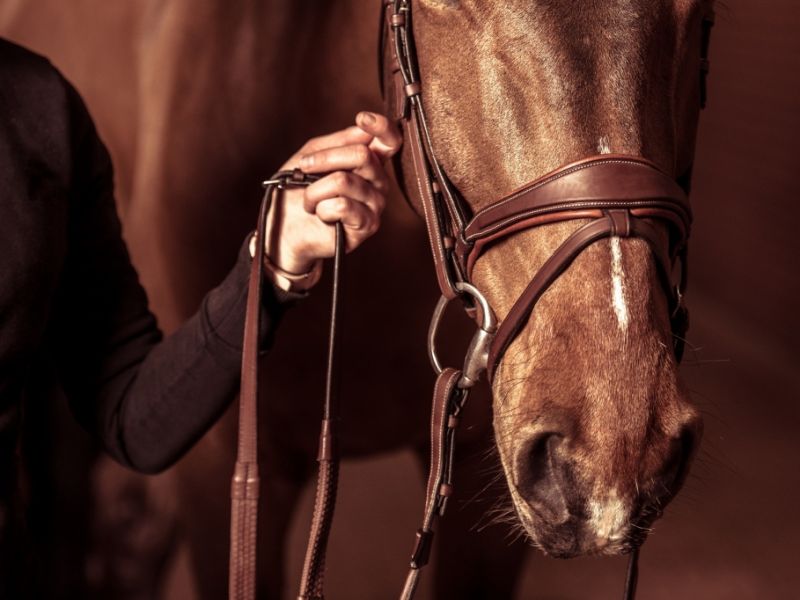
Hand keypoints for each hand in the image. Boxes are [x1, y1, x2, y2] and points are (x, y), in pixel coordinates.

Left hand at [264, 111, 401, 282]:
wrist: (286, 228)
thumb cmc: (298, 190)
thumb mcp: (312, 155)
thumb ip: (338, 142)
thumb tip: (364, 129)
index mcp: (369, 162)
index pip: (389, 140)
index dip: (381, 126)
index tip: (362, 119)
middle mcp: (378, 181)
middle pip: (362, 155)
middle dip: (325, 160)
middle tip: (304, 168)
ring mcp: (376, 204)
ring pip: (344, 181)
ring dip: (314, 190)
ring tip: (309, 201)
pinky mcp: (368, 225)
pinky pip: (342, 205)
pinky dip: (321, 208)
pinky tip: (321, 215)